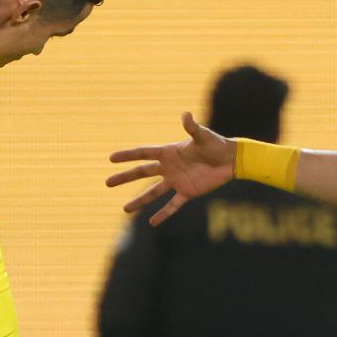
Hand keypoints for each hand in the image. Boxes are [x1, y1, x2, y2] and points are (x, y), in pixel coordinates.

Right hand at [106, 112, 235, 225]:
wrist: (230, 160)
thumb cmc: (216, 144)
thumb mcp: (203, 136)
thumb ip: (192, 127)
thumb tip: (185, 115)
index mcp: (169, 152)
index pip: (144, 153)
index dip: (127, 155)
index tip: (111, 158)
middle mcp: (169, 167)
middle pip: (142, 173)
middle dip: (125, 177)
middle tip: (107, 182)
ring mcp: (177, 181)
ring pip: (153, 192)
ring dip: (139, 200)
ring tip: (124, 209)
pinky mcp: (188, 192)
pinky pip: (173, 205)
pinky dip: (163, 214)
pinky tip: (152, 222)